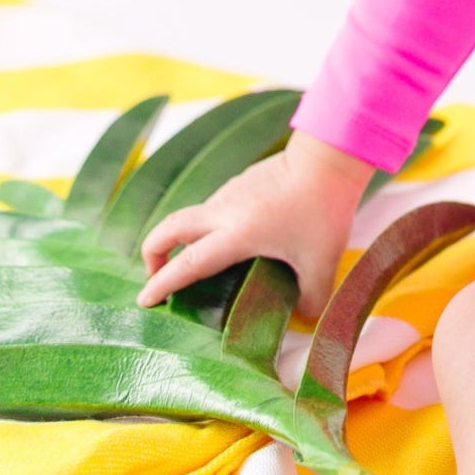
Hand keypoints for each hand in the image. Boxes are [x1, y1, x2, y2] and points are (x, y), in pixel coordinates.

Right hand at [134, 137, 366, 319]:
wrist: (330, 157)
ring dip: (185, 239)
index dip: (162, 284)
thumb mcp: (322, 261)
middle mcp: (224, 211)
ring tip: (202, 262)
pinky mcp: (243, 180)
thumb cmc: (324, 210)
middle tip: (158, 276)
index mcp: (236, 234)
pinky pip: (214, 206)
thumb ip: (312, 295)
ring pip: (193, 216)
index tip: (144, 300)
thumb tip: (307, 317)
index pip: (187, 264)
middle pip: (169, 228)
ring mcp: (231, 191)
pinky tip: (236, 237)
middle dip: (153, 253)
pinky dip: (208, 225)